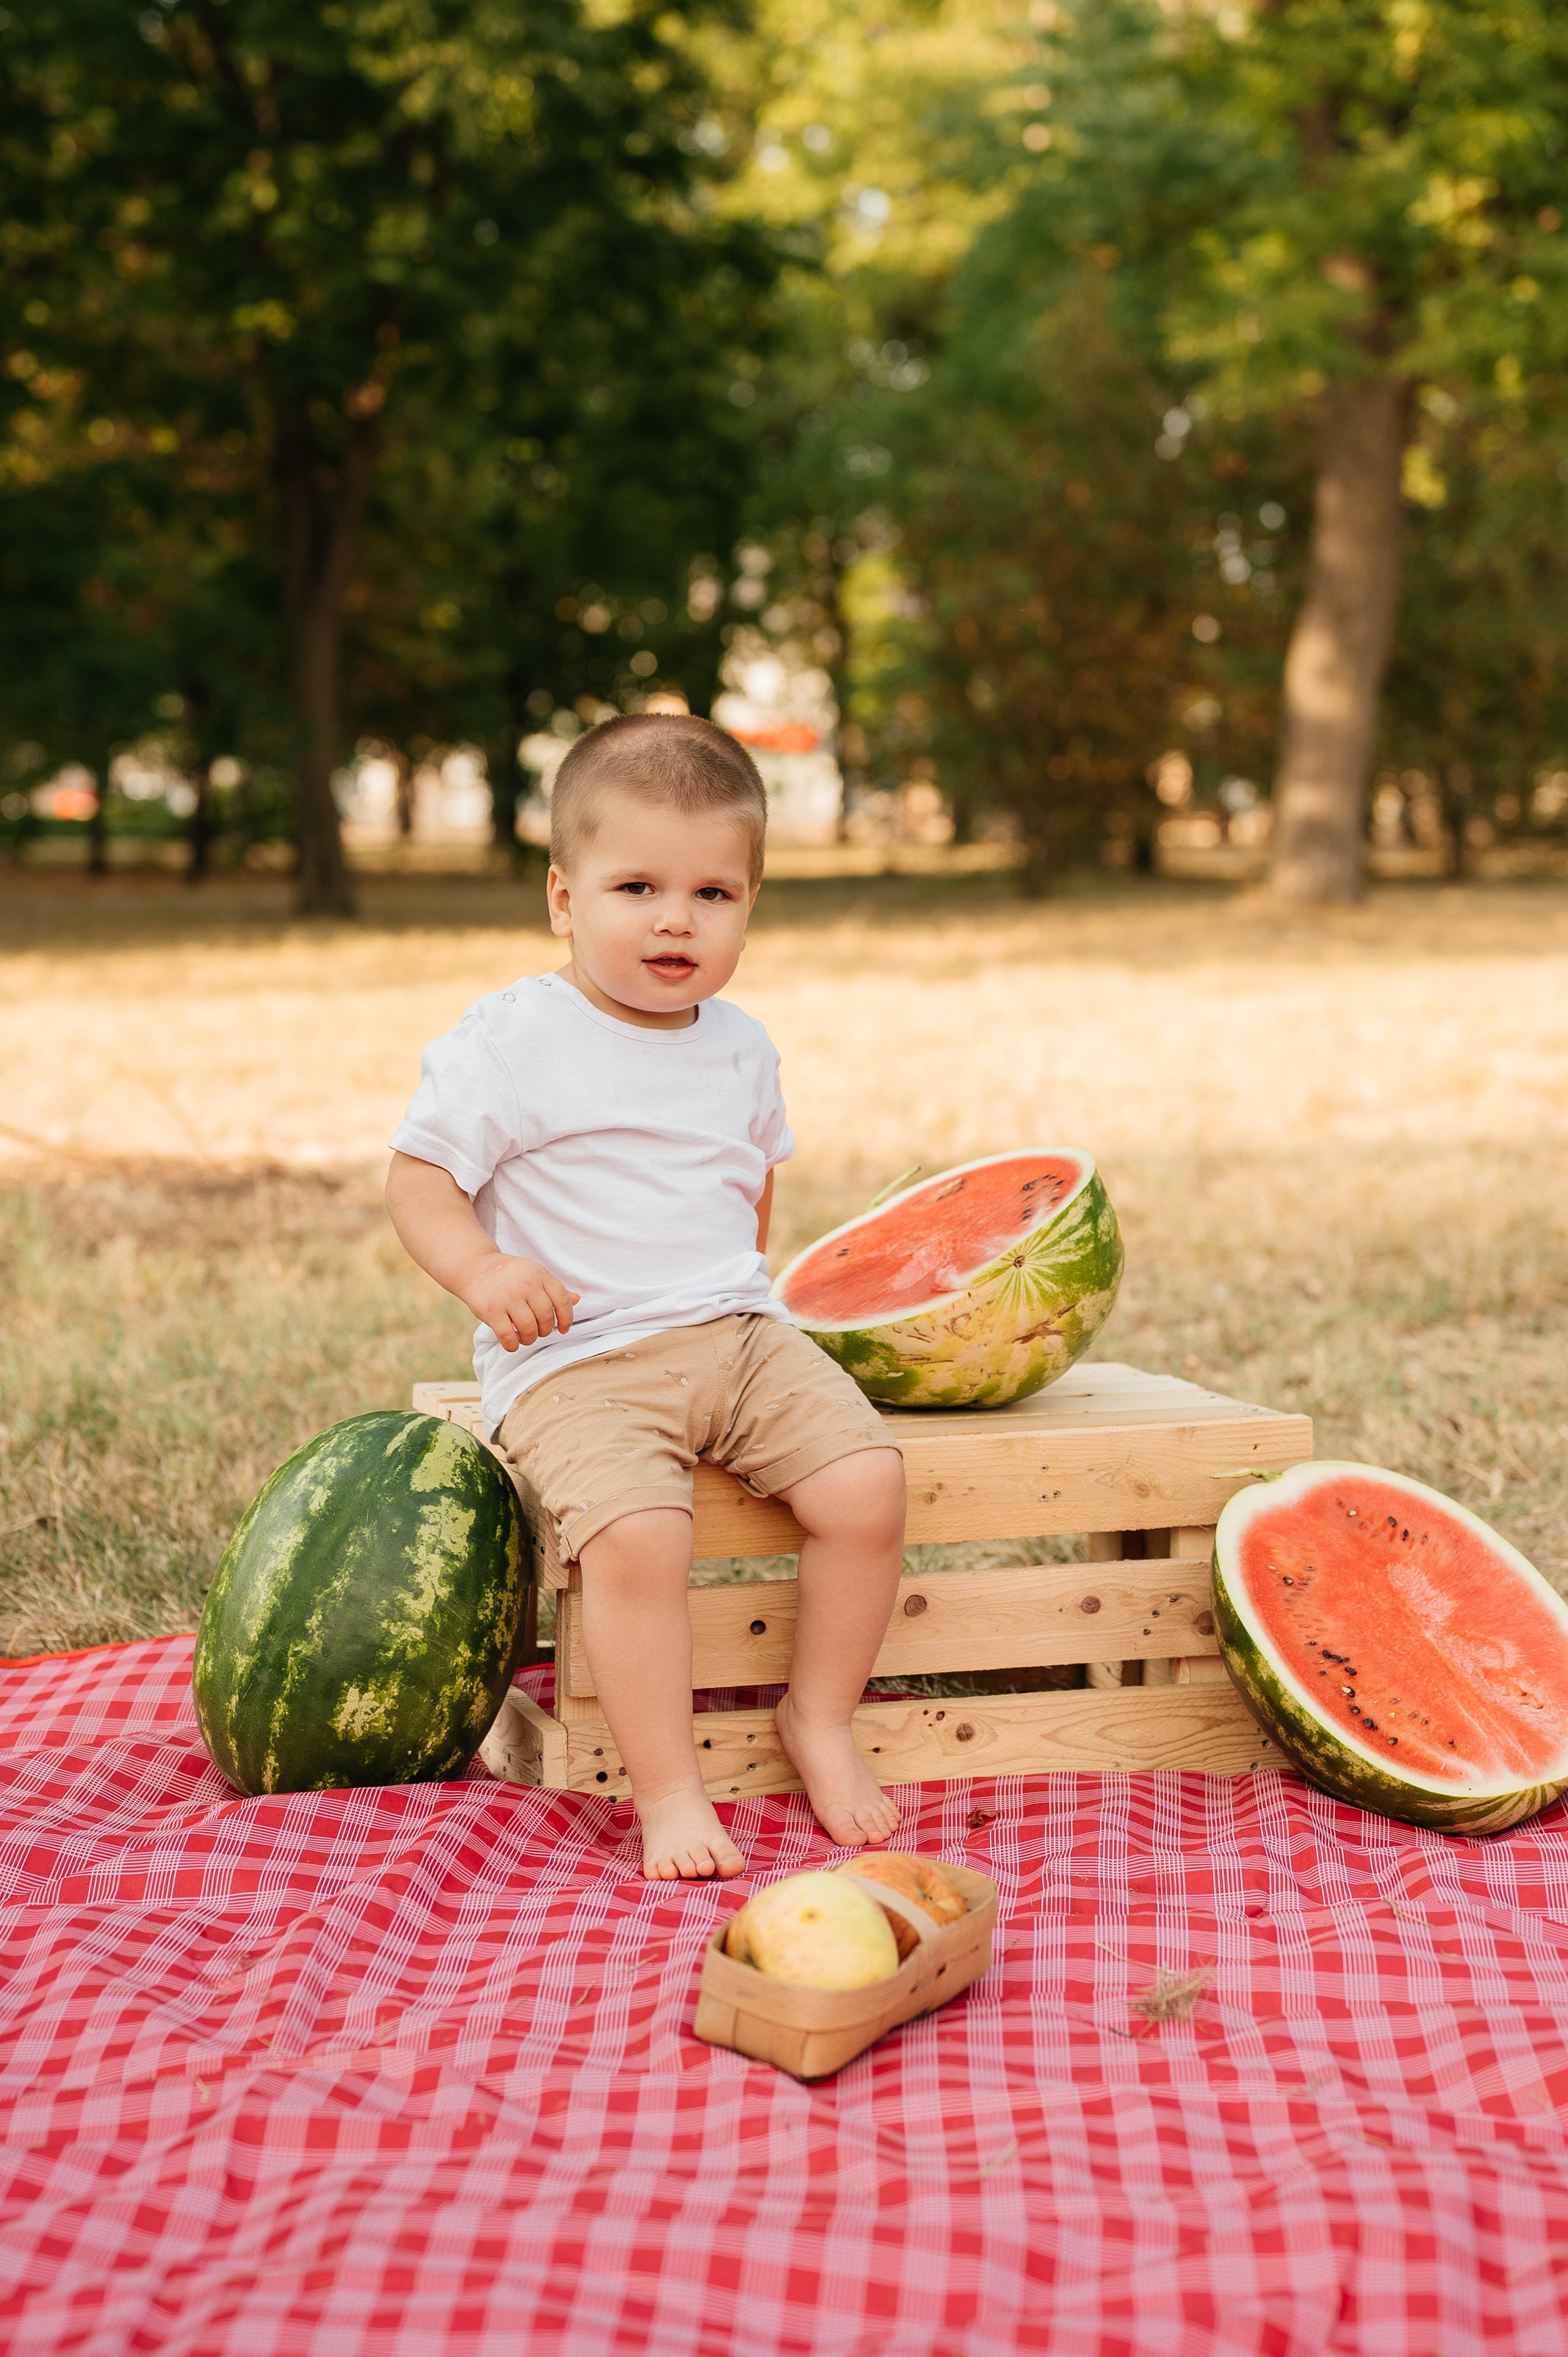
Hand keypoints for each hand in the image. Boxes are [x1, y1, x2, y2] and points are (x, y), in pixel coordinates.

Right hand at [462, 1253, 579, 1349]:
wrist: (475, 1267)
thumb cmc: (509, 1274)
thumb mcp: (534, 1274)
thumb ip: (553, 1289)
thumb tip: (577, 1300)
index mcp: (539, 1274)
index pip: (562, 1300)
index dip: (567, 1319)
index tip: (563, 1329)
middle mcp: (526, 1285)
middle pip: (546, 1318)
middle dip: (545, 1331)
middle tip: (538, 1331)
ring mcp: (508, 1297)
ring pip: (529, 1329)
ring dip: (530, 1339)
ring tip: (525, 1337)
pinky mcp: (491, 1310)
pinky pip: (508, 1336)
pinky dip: (513, 1345)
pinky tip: (512, 1343)